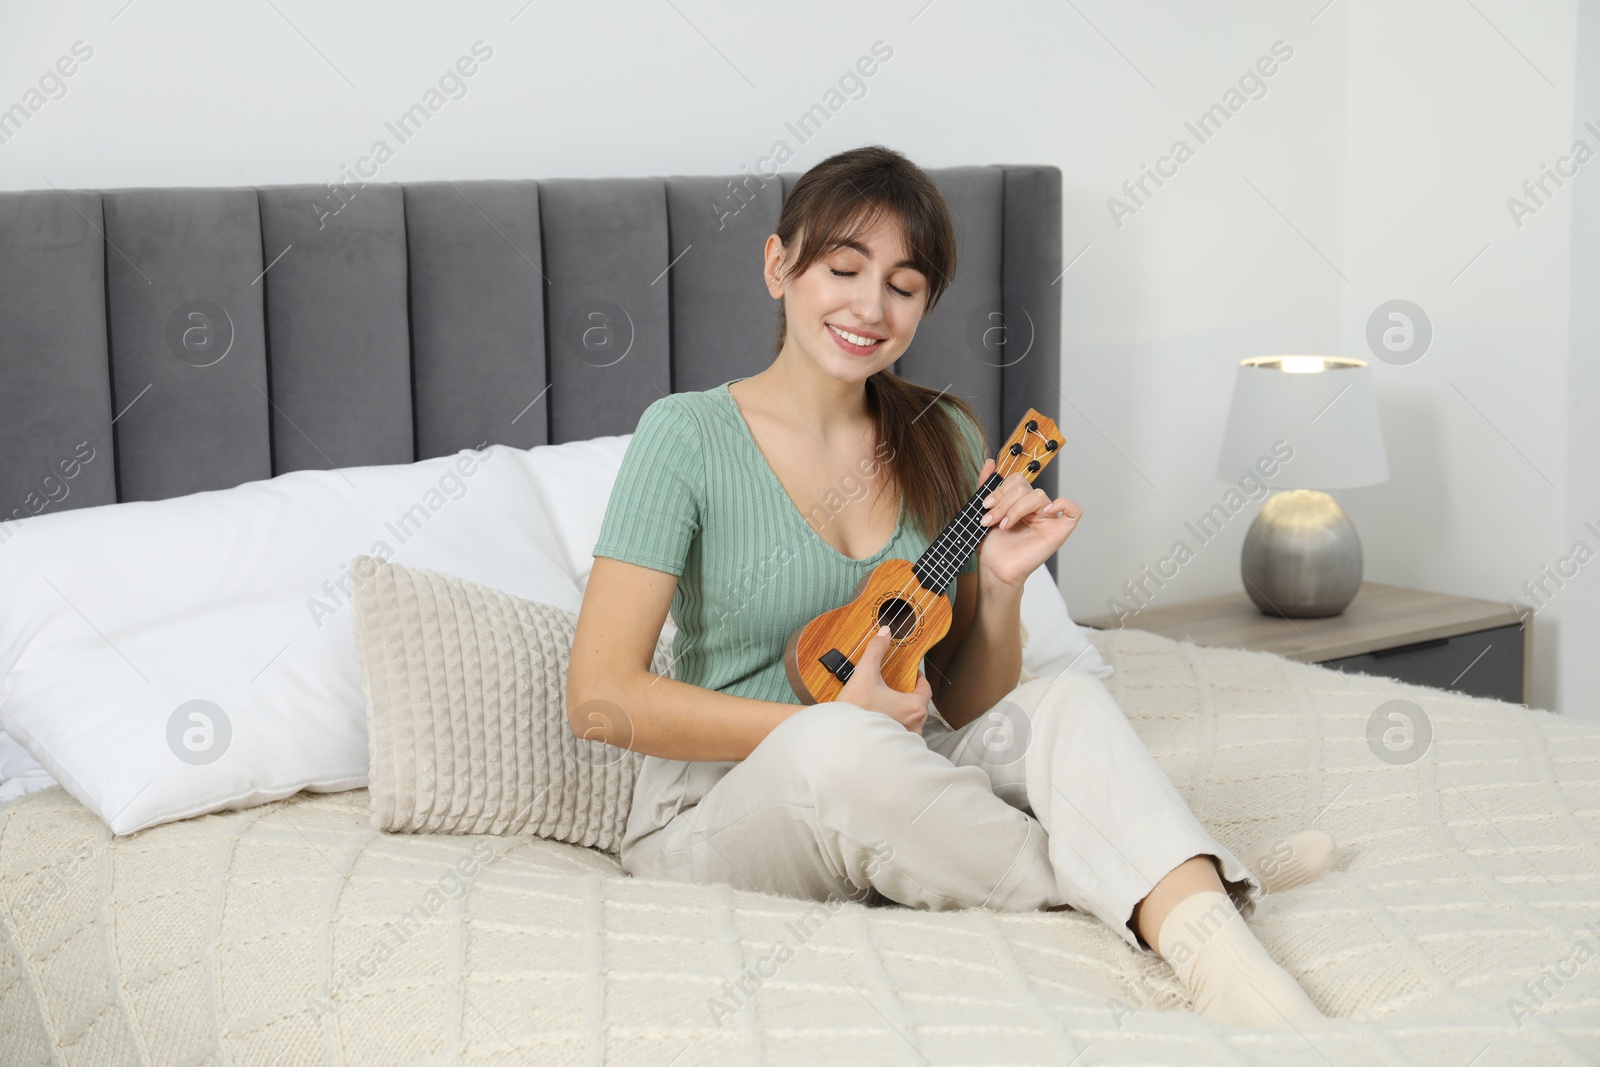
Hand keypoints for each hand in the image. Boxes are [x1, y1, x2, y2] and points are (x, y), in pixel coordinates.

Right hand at [837, 626, 930, 733]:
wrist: (838, 735)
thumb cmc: (855, 707)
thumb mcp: (865, 673)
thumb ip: (877, 650)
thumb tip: (885, 632)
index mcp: (914, 707)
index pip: (925, 689)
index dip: (917, 677)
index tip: (908, 672)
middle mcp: (914, 725)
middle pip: (918, 704)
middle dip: (908, 693)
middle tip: (895, 684)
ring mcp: (904, 738)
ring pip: (910, 719)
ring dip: (902, 710)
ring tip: (886, 700)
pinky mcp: (892, 746)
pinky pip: (900, 731)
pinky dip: (894, 723)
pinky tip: (880, 716)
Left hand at [973, 457, 1082, 587]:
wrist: (994, 569)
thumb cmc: (992, 545)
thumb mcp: (984, 511)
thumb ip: (987, 487)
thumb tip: (990, 463)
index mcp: (1019, 502)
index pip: (1017, 480)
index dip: (1001, 489)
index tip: (986, 505)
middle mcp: (1035, 508)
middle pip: (1026, 486)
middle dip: (1004, 501)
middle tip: (991, 518)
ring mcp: (1048, 519)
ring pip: (1039, 496)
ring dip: (1016, 508)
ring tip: (1004, 524)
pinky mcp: (1058, 532)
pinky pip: (1074, 511)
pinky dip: (1063, 504)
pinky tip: (1043, 512)